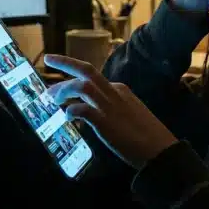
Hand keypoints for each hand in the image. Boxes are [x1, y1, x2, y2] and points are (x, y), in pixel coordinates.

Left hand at [44, 54, 178, 169]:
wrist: (160, 149)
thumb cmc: (146, 134)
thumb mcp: (129, 112)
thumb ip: (112, 107)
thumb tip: (93, 110)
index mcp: (119, 89)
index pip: (93, 76)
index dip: (73, 75)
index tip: (61, 80)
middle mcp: (114, 92)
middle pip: (86, 70)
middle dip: (65, 62)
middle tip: (48, 59)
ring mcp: (109, 106)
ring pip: (82, 86)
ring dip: (64, 89)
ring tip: (52, 99)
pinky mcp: (106, 122)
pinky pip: (83, 110)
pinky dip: (72, 110)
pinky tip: (67, 116)